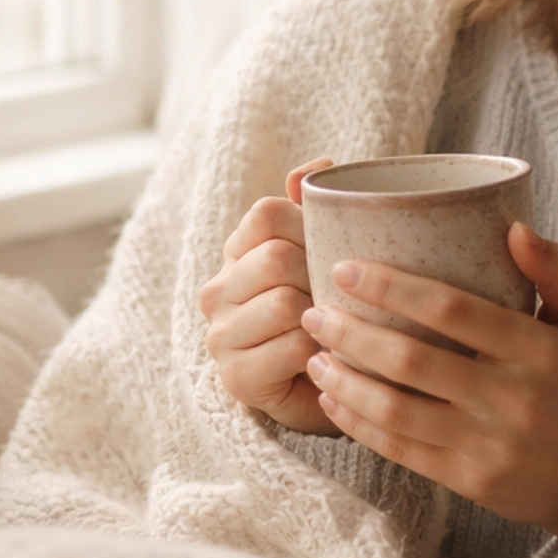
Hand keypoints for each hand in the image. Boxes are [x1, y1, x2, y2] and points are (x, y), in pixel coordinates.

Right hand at [198, 158, 340, 432]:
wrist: (331, 391)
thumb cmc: (329, 318)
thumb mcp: (324, 259)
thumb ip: (315, 210)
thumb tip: (317, 166)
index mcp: (237, 253)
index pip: (268, 213)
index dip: (310, 227)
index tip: (330, 251)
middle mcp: (217, 291)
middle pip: (276, 257)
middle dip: (319, 277)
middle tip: (339, 298)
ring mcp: (221, 336)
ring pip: (283, 302)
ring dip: (323, 317)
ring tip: (336, 329)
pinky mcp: (236, 377)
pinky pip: (292, 347)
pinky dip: (321, 352)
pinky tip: (329, 358)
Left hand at [301, 223, 557, 540]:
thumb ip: (555, 269)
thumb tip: (513, 226)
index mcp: (538, 350)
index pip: (453, 309)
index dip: (392, 287)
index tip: (347, 267)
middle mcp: (511, 398)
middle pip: (411, 360)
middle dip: (351, 332)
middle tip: (314, 309)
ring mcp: (486, 444)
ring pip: (396, 409)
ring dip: (344, 381)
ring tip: (313, 355)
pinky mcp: (468, 481)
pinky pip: (399, 449)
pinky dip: (358, 424)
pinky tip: (332, 400)